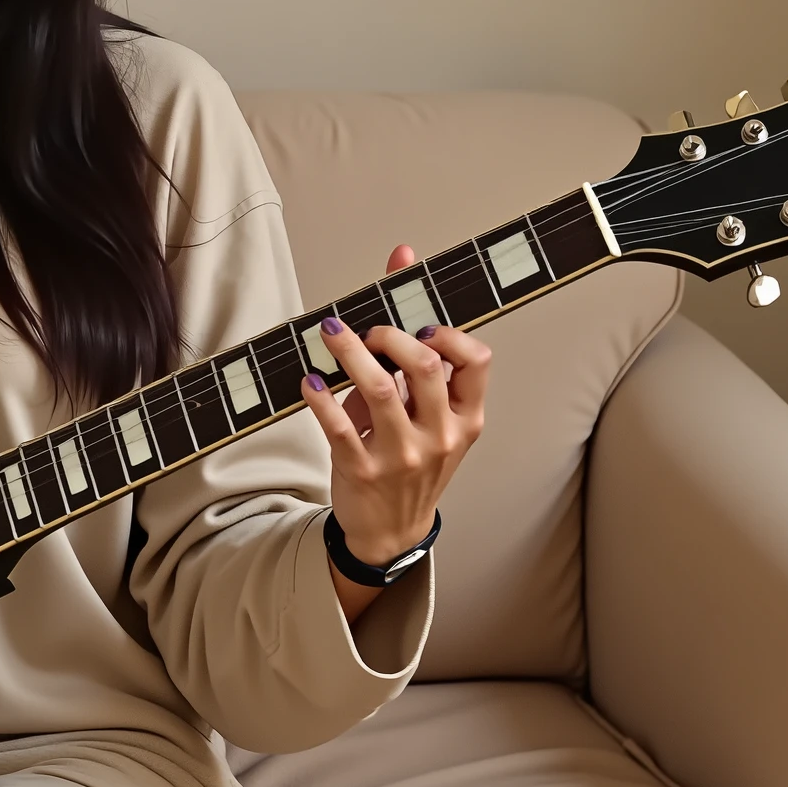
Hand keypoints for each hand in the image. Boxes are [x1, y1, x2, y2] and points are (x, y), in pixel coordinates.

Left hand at [298, 244, 491, 569]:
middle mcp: (440, 435)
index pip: (477, 361)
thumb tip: (402, 257)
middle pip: (425, 366)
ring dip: (348, 352)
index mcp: (466, 416)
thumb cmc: (411, 459)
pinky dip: (319, 395)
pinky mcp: (362, 469)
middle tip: (370, 330)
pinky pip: (337, 424)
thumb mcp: (426, 409)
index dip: (448, 334)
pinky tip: (310, 379)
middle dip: (392, 335)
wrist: (390, 530)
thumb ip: (415, 338)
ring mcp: (402, 454)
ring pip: (377, 389)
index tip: (421, 326)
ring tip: (330, 333)